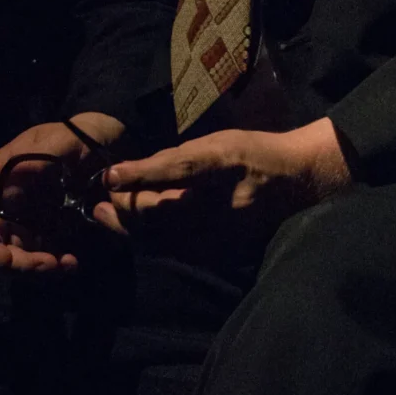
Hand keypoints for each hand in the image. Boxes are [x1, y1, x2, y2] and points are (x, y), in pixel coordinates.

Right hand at [0, 112, 125, 272]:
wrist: (103, 150)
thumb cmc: (74, 138)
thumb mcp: (59, 141)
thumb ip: (37, 160)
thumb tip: (11, 185)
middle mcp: (4, 204)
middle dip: (0, 256)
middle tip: (18, 262)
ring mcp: (23, 223)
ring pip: (12, 257)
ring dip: (28, 268)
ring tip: (54, 264)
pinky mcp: (45, 237)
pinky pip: (39, 260)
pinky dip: (51, 267)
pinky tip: (69, 263)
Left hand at [93, 118, 351, 248]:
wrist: (295, 182)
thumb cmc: (253, 152)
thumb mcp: (217, 142)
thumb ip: (178, 159)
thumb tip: (136, 171)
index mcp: (226, 166)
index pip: (178, 172)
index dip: (142, 174)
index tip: (110, 175)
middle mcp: (225, 204)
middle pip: (165, 213)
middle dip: (127, 209)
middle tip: (100, 203)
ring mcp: (224, 234)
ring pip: (166, 238)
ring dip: (132, 229)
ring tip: (106, 217)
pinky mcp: (221, 252)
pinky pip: (177, 251)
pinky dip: (152, 241)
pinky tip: (136, 232)